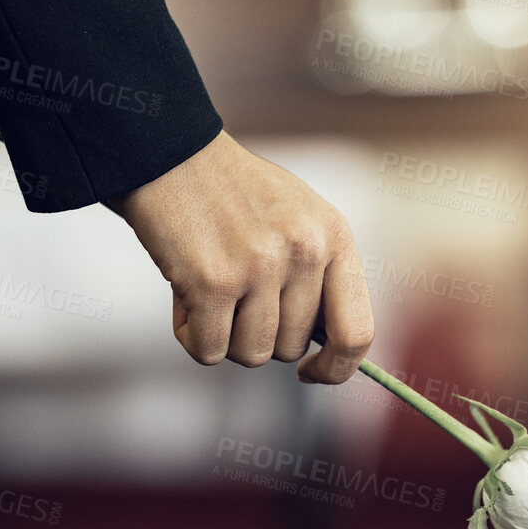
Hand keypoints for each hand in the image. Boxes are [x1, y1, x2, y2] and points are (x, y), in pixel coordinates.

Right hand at [106, 131, 373, 382]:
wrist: (170, 156)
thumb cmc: (234, 194)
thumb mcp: (299, 219)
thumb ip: (320, 276)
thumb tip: (331, 351)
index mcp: (335, 235)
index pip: (357, 331)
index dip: (337, 368)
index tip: (310, 373)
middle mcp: (306, 251)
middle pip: (291, 349)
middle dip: (258, 334)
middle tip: (234, 291)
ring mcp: (261, 267)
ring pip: (251, 355)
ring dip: (224, 335)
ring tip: (209, 288)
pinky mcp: (213, 282)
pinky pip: (209, 351)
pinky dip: (191, 336)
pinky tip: (184, 295)